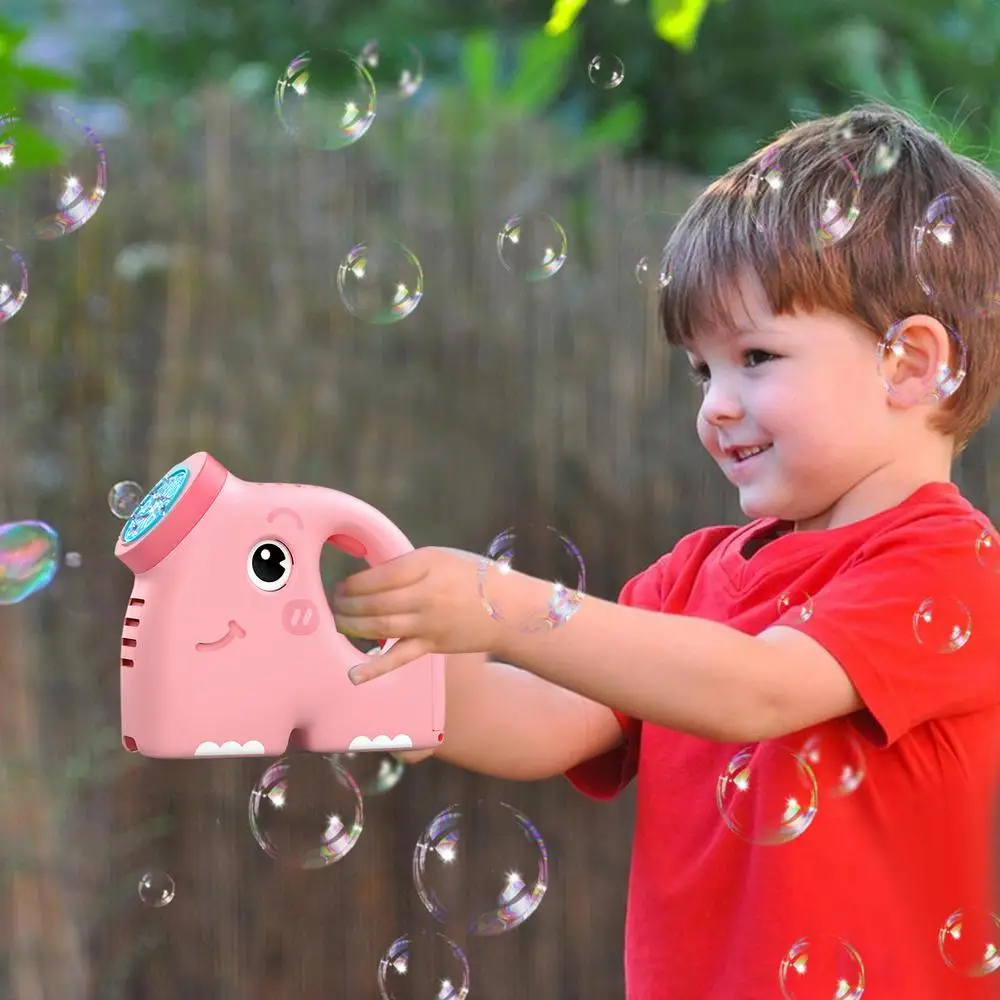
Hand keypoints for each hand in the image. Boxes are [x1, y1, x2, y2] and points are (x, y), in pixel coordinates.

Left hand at [332, 547, 509, 683]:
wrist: (510, 609)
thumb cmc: (475, 578)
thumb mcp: (442, 558)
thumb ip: (408, 566)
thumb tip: (370, 577)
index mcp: (426, 564)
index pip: (378, 575)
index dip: (354, 583)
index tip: (343, 585)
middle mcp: (425, 593)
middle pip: (374, 601)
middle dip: (347, 604)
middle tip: (336, 604)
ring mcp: (427, 622)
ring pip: (378, 626)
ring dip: (352, 625)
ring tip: (340, 621)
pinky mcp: (431, 645)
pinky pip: (398, 657)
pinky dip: (374, 668)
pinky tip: (353, 675)